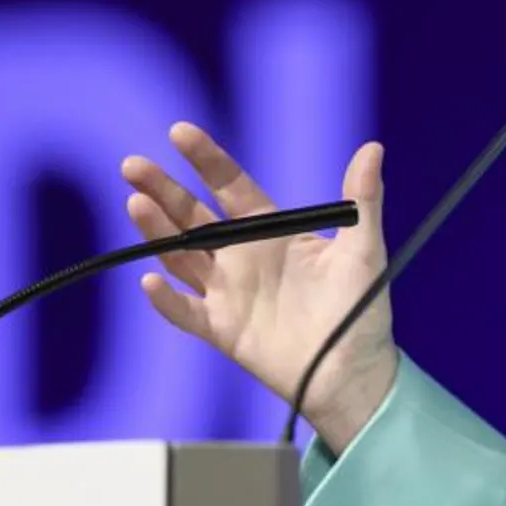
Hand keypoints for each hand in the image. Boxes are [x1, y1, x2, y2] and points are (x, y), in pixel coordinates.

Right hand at [121, 123, 397, 451]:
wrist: (354, 372)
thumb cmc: (362, 309)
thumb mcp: (365, 250)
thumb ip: (363, 201)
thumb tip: (373, 148)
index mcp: (271, 230)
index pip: (229, 186)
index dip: (205, 159)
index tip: (179, 132)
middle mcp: (242, 256)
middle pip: (192, 216)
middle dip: (162, 190)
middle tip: (132, 165)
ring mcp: (228, 294)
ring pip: (181, 257)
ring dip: (157, 232)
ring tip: (136, 203)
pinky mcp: (223, 330)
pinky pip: (186, 313)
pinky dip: (167, 301)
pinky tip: (150, 282)